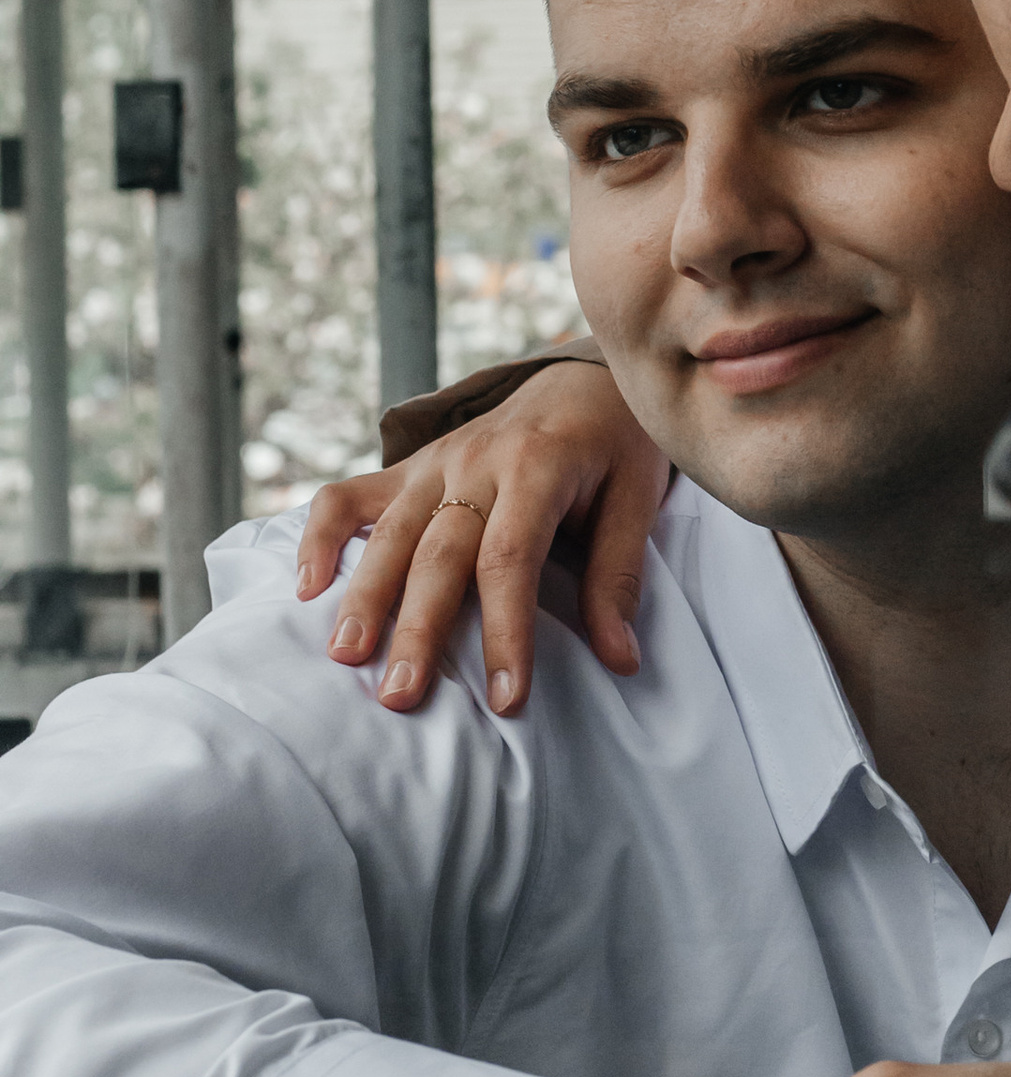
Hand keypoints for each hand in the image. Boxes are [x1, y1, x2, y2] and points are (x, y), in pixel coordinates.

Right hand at [296, 362, 670, 715]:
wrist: (582, 378)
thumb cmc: (615, 445)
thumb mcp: (638, 499)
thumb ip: (619, 577)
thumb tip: (620, 660)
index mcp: (538, 466)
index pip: (511, 559)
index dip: (506, 632)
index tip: (507, 699)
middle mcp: (476, 461)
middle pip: (438, 553)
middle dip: (418, 629)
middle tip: (400, 696)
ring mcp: (434, 462)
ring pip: (390, 533)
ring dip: (364, 596)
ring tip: (344, 655)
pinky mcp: (409, 468)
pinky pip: (349, 496)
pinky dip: (321, 536)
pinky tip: (305, 587)